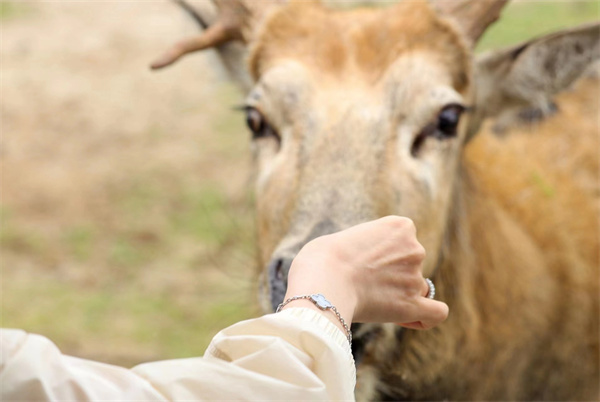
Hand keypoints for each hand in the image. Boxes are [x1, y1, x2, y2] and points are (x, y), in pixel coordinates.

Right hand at [282, 216, 448, 329]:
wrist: (323, 279)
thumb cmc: (322, 258)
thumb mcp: (347, 237)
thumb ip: (364, 247)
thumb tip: (362, 266)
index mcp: (401, 226)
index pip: (403, 242)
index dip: (387, 255)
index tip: (365, 265)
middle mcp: (415, 249)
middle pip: (412, 266)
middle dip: (392, 276)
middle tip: (362, 284)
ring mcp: (415, 277)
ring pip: (416, 290)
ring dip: (399, 295)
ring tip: (369, 301)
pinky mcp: (412, 305)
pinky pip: (435, 313)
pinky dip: (426, 317)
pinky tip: (410, 318)